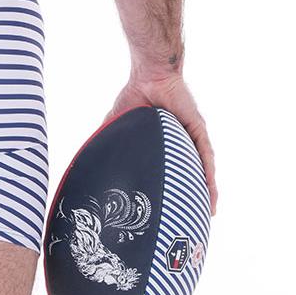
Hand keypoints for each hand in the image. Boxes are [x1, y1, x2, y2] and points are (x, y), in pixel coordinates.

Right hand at [109, 74, 217, 213]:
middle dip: (195, 196)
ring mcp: (192, 137)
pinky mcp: (197, 129)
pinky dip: (208, 173)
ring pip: (203, 169)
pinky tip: (210, 189)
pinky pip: (205, 155)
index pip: (172, 172)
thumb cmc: (135, 96)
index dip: (174, 191)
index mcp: (166, 145)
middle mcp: (183, 143)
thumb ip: (108, 143)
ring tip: (210, 211)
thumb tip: (85, 158)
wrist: (148, 75)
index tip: (172, 212)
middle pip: (192, 175)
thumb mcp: (118, 127)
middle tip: (195, 219)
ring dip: (207, 190)